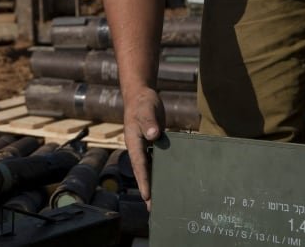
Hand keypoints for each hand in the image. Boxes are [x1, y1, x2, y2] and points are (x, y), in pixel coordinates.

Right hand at [121, 86, 164, 206]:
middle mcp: (139, 148)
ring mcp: (146, 147)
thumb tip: (153, 135)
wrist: (141, 95)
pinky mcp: (154, 144)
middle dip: (148, 190)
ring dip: (155, 183)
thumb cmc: (142, 103)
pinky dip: (162, 171)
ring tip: (162, 200)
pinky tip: (170, 181)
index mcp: (134, 142)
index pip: (139, 165)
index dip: (144, 181)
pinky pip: (157, 161)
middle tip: (152, 209)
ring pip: (150, 169)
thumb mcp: (145, 110)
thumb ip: (148, 122)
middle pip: (143, 172)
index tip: (147, 196)